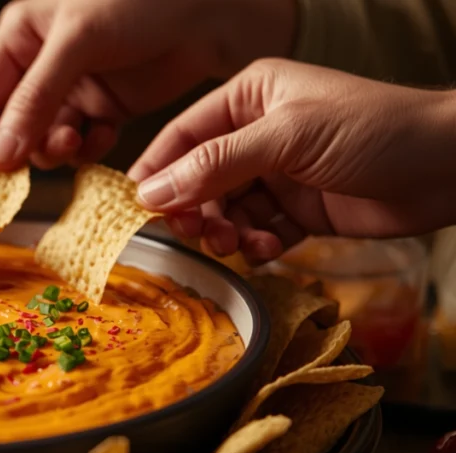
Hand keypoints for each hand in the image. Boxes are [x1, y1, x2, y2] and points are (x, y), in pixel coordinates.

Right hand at [0, 0, 295, 169]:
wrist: (211, 11)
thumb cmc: (141, 1)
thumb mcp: (76, 44)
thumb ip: (32, 102)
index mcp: (21, 35)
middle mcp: (42, 64)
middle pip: (11, 124)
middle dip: (20, 148)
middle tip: (30, 166)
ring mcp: (75, 88)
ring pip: (46, 138)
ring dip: (56, 150)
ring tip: (74, 143)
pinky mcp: (107, 107)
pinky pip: (83, 142)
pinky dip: (89, 149)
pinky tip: (102, 138)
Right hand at [129, 59, 455, 263]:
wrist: (448, 167)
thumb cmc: (372, 130)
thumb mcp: (286, 138)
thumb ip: (215, 165)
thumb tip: (150, 192)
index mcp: (250, 97)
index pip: (184, 134)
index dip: (158, 169)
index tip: (137, 205)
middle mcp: (257, 133)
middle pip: (199, 177)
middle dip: (194, 208)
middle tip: (196, 232)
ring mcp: (278, 173)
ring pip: (225, 210)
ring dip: (224, 231)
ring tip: (236, 244)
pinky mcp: (299, 210)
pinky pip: (257, 231)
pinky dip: (256, 243)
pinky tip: (271, 246)